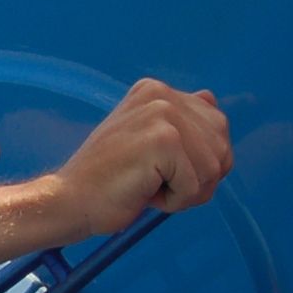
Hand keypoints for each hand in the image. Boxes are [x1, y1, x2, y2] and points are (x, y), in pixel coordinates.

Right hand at [46, 80, 230, 235]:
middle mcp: (161, 94)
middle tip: (156, 181)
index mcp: (157, 91)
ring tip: (149, 186)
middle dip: (198, 178)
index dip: (200, 161)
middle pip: (222, 148)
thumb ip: (180, 119)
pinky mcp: (163, 139)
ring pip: (213, 169)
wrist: (70, 200)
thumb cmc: (109, 180)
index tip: (161, 167)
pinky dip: (174, 202)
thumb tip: (211, 98)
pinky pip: (196, 186)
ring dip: (186, 192)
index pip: (216, 125)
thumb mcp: (146, 138)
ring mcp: (162, 113)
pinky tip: (144, 192)